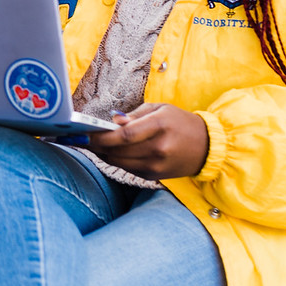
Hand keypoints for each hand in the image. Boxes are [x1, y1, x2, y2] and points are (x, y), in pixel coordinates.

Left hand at [84, 102, 208, 179]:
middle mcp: (158, 149)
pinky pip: (127, 168)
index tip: (83, 132)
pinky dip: (115, 160)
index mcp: (160, 126)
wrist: (207, 148)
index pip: (124, 135)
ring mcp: (157, 165)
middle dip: (95, 145)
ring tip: (90, 143)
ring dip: (102, 153)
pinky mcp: (154, 176)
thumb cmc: (180, 122)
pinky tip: (107, 152)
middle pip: (118, 150)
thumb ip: (134, 115)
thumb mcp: (160, 109)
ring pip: (119, 162)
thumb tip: (112, 122)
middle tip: (79, 138)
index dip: (101, 136)